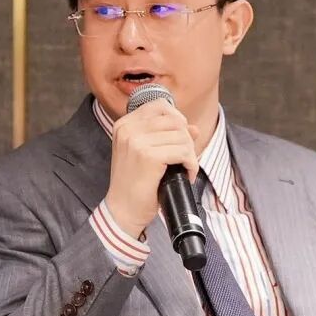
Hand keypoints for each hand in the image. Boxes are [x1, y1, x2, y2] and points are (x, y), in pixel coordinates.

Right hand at [105, 98, 199, 239]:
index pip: (160, 106)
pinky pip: (183, 152)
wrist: (122, 210)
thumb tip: (194, 128)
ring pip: (182, 136)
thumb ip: (166, 136)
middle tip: (185, 158)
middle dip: (186, 139)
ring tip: (185, 168)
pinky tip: (186, 174)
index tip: (180, 138)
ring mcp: (137, 141)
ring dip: (190, 153)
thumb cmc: (134, 184)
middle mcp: (128, 129)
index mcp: (124, 124)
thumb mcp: (145, 154)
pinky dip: (191, 164)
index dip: (177, 120)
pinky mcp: (149, 156)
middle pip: (174, 121)